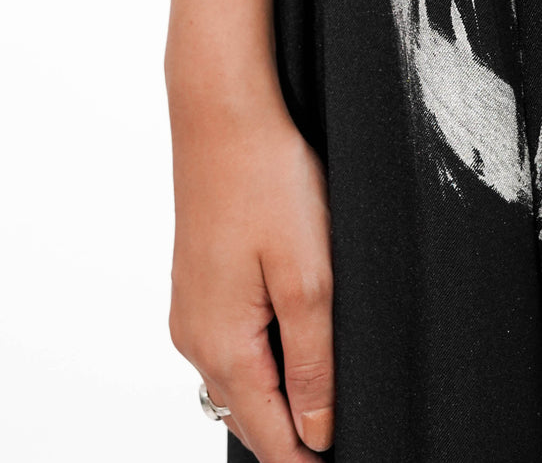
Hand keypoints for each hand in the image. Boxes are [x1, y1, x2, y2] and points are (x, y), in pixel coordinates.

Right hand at [169, 88, 334, 459]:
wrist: (223, 115)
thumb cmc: (268, 182)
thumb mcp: (309, 278)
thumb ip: (315, 362)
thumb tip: (317, 433)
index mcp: (223, 346)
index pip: (271, 438)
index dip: (311, 457)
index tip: (348, 453)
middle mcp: (195, 340)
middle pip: (252, 417)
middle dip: (297, 432)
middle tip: (347, 427)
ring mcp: (191, 312)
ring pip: (239, 383)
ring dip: (280, 395)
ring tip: (330, 389)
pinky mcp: (198, 286)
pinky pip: (231, 346)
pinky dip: (263, 359)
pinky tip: (296, 338)